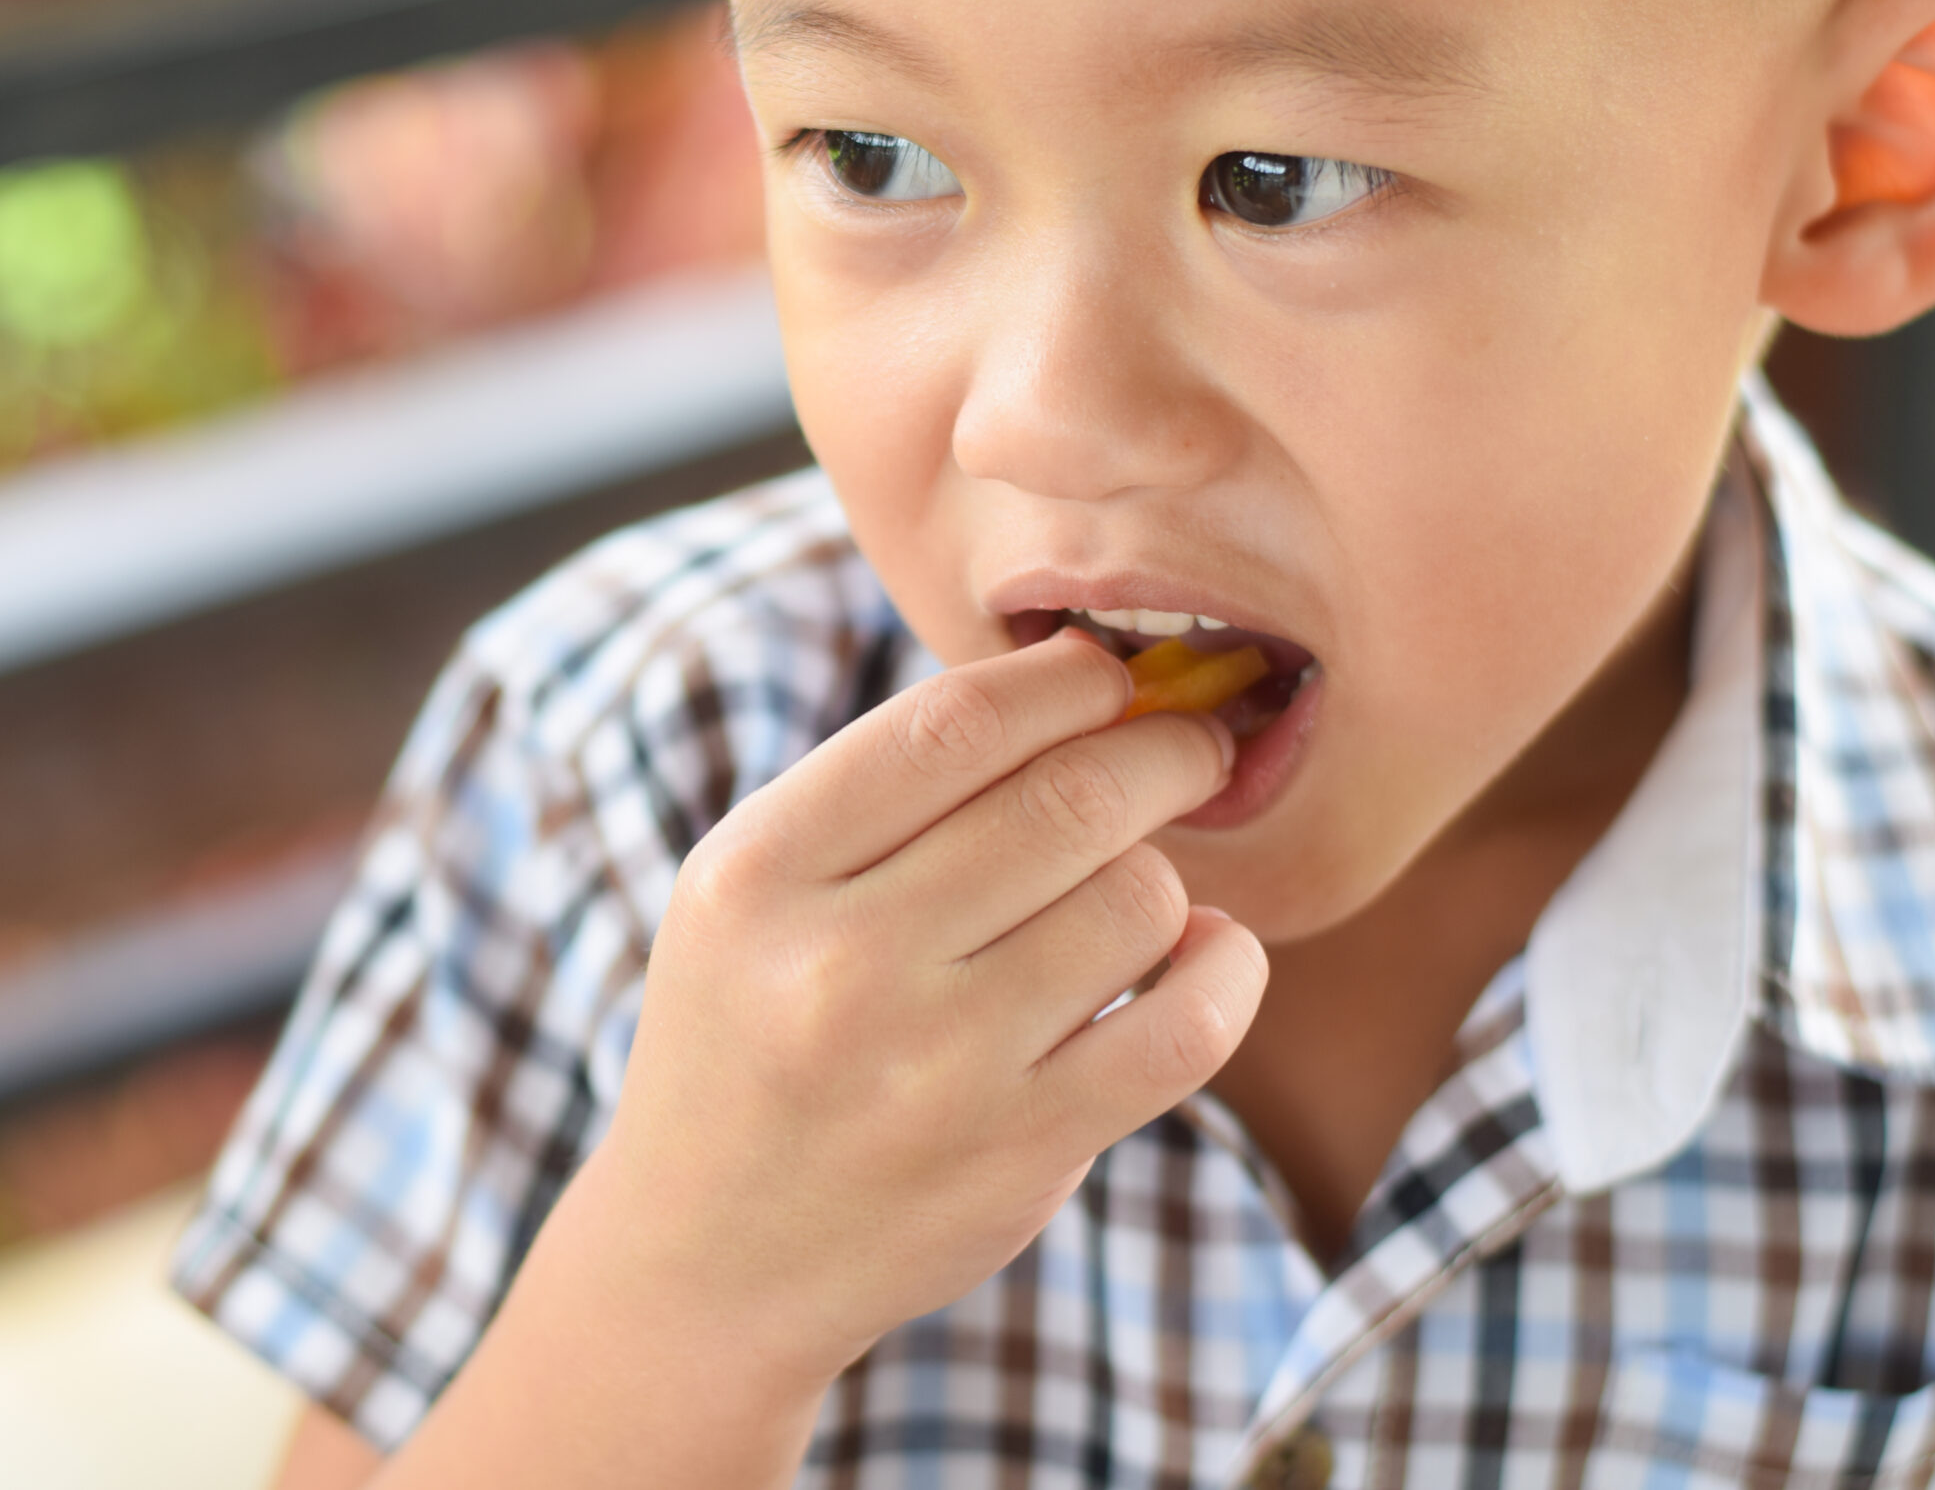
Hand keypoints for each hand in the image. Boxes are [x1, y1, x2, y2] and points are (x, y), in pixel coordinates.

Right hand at [582, 629, 1269, 1388]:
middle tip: (1191, 747)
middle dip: (1163, 751)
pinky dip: (1228, 969)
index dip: (1066, 678)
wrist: (706, 1255)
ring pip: (1136, 900)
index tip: (1110, 678)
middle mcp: (840, 963)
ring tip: (1142, 887)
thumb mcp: (752, 891)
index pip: (955, 721)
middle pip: (1068, 797)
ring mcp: (935, 1067)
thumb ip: (882, 794)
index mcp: (760, 871)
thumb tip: (1083, 688)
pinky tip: (1210, 952)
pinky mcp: (1020, 1152)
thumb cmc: (752, 1032)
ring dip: (1168, 875)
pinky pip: (1186, 1026)